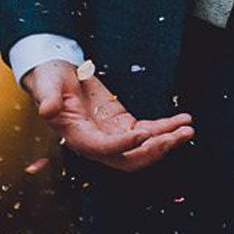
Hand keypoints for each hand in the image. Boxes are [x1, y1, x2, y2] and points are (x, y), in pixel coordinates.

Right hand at [24, 60, 193, 171]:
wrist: (56, 75)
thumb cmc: (50, 79)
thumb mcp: (46, 84)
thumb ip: (47, 98)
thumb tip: (47, 110)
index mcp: (77, 135)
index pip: (103, 148)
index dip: (123, 144)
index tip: (143, 133)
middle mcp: (96, 141)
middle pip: (129, 158)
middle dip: (154, 150)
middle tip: (177, 136)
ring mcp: (112, 134)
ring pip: (142, 149)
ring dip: (166, 141)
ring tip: (188, 129)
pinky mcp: (122, 124)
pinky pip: (147, 131)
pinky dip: (165, 128)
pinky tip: (182, 120)